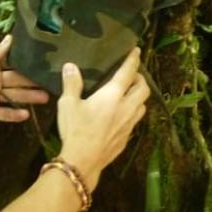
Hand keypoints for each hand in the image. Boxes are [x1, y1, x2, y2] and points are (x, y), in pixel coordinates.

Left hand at [0, 36, 48, 123]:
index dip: (27, 62)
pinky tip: (27, 115)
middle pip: (18, 81)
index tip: (45, 59)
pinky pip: (3, 114)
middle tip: (53, 80)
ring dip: (29, 97)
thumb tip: (11, 38)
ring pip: (15, 97)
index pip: (13, 63)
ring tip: (46, 97)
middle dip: (34, 81)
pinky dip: (14, 115)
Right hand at [56, 48, 148, 190]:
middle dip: (140, 80)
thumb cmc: (75, 129)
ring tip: (129, 95)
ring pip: (142, 106)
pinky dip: (132, 113)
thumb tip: (70, 66)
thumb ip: (71, 84)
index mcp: (112, 95)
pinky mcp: (127, 138)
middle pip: (143, 89)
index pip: (127, 73)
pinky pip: (135, 121)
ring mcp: (129, 124)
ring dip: (139, 97)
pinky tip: (121, 116)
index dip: (133, 60)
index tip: (136, 51)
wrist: (83, 160)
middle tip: (132, 76)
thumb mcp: (68, 104)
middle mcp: (126, 107)